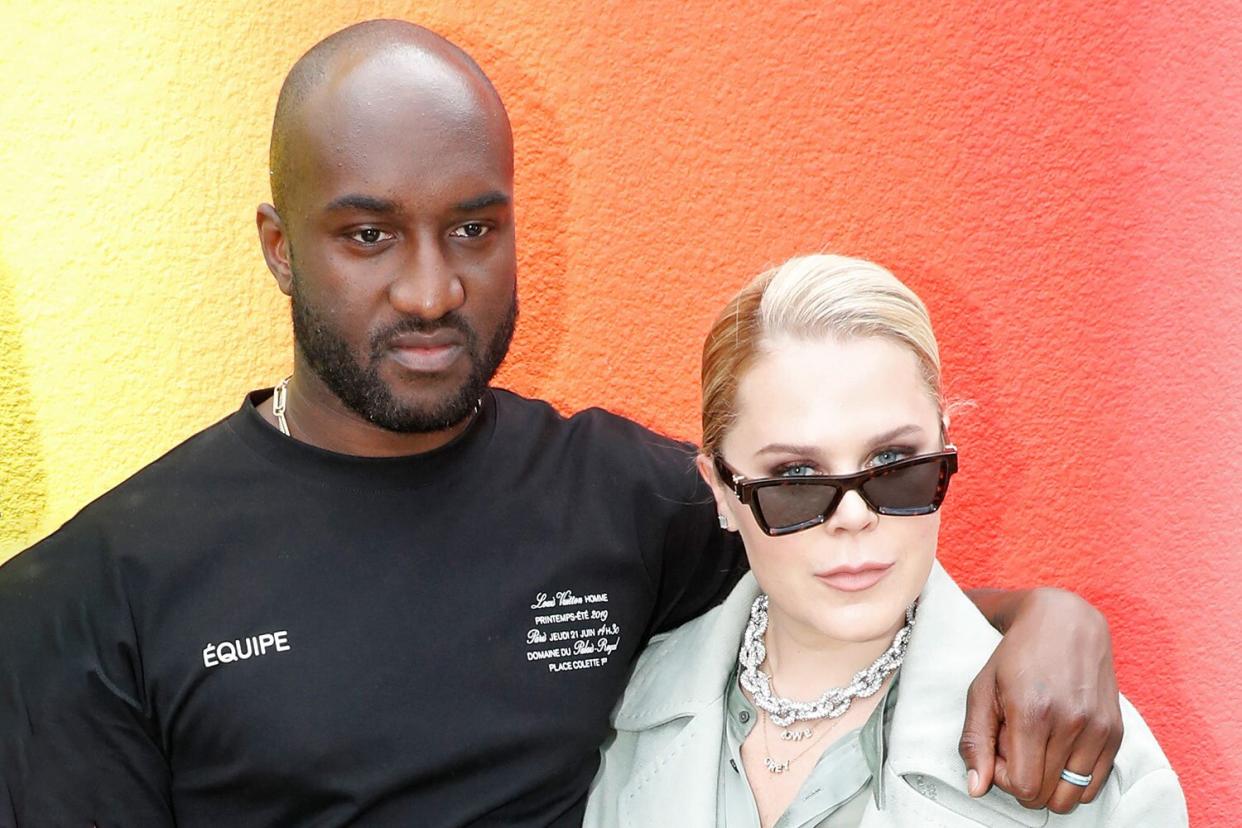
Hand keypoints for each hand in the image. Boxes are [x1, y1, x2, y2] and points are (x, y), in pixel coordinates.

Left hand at [958, 587, 1122, 813]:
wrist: (1064, 622)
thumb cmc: (1015, 656)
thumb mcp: (981, 690)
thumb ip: (975, 742)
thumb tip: (976, 789)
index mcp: (1032, 712)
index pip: (1022, 786)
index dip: (1003, 778)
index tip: (997, 751)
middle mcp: (1071, 723)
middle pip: (1046, 795)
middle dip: (1023, 779)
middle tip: (1015, 746)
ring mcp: (1098, 728)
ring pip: (1072, 795)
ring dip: (1048, 781)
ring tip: (1036, 746)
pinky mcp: (1115, 731)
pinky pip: (1095, 785)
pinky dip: (1072, 778)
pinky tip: (1058, 747)